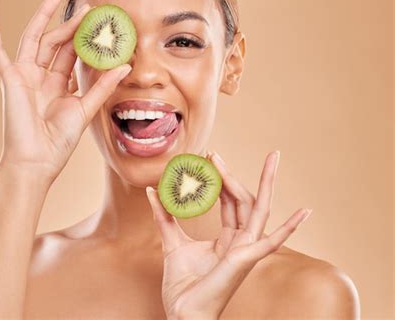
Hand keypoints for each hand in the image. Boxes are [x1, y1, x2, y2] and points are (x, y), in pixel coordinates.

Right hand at [0, 0, 130, 187]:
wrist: (37, 160)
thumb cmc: (59, 140)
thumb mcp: (85, 108)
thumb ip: (103, 86)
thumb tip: (125, 66)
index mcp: (59, 85)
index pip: (73, 54)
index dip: (86, 39)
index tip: (102, 24)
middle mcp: (41, 77)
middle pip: (56, 42)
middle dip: (71, 24)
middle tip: (89, 7)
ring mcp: (24, 76)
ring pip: (34, 39)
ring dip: (43, 17)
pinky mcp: (10, 79)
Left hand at [146, 151, 311, 319]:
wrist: (183, 314)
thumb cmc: (182, 286)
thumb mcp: (172, 243)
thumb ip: (165, 216)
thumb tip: (152, 190)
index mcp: (227, 239)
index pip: (230, 202)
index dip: (220, 179)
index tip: (208, 158)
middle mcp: (241, 242)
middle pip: (245, 200)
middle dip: (234, 174)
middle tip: (215, 153)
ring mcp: (246, 250)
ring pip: (259, 210)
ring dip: (265, 184)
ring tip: (272, 159)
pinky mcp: (246, 259)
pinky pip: (272, 242)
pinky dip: (290, 227)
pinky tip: (305, 212)